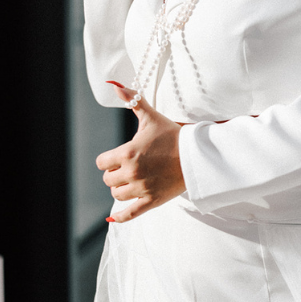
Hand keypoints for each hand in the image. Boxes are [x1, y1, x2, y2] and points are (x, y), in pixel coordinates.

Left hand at [96, 82, 185, 222]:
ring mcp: (141, 188)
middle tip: (132, 167)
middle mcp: (131, 172)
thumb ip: (132, 101)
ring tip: (135, 181)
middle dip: (116, 173)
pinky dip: (120, 217)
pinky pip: (128, 214)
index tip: (120, 157)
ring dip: (122, 189)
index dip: (109, 160)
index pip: (101, 163)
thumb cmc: (174, 134)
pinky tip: (114, 217)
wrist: (199, 153)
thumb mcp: (152, 117)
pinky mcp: (151, 201)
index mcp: (128, 153)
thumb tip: (115, 85)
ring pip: (117, 195)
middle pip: (108, 179)